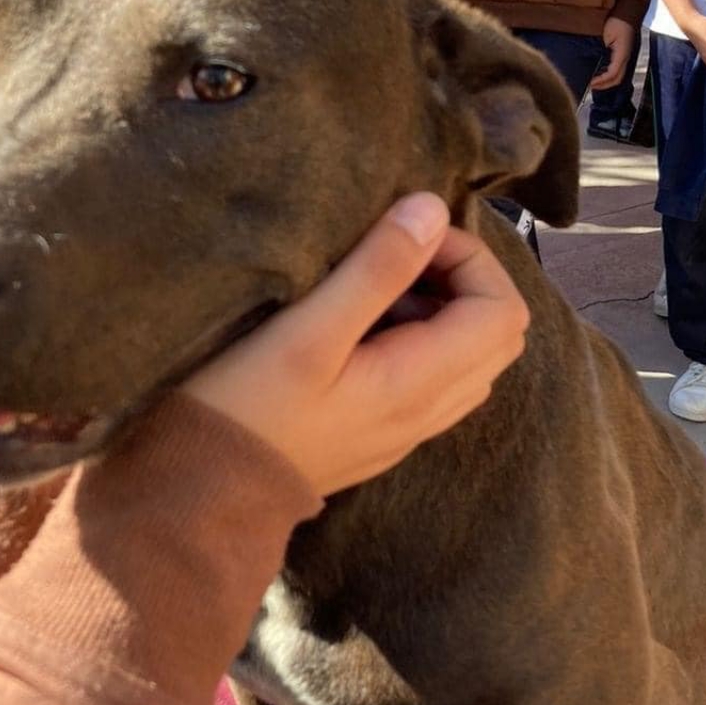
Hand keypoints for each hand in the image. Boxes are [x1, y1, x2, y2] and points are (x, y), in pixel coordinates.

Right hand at [184, 193, 529, 496]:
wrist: (203, 494)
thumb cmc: (243, 408)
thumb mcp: (305, 330)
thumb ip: (374, 271)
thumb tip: (431, 210)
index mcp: (418, 385)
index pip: (502, 311)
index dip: (469, 259)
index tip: (407, 238)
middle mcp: (426, 413)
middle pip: (498, 336)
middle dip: (463, 281)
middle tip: (397, 257)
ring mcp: (406, 430)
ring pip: (469, 360)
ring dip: (441, 312)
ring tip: (373, 291)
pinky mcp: (380, 435)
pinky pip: (434, 381)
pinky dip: (420, 341)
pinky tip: (359, 330)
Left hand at [589, 16, 634, 91]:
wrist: (627, 12)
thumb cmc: (618, 22)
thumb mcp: (607, 36)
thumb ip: (601, 50)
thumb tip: (593, 62)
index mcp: (622, 54)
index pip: (612, 74)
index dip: (601, 81)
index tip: (591, 82)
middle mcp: (626, 58)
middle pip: (617, 79)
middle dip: (604, 85)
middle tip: (591, 85)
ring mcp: (626, 56)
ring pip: (619, 75)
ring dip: (607, 81)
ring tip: (596, 81)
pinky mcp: (624, 53)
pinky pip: (618, 68)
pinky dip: (609, 74)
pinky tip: (601, 72)